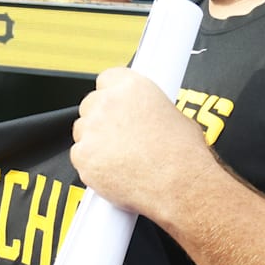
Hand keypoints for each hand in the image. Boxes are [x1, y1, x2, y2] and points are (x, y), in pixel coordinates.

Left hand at [71, 68, 219, 218]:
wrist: (181, 186)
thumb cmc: (185, 156)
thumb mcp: (176, 117)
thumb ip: (150, 109)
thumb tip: (148, 115)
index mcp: (132, 87)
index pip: (107, 79)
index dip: (112, 94)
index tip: (116, 105)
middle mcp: (108, 102)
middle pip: (90, 105)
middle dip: (101, 120)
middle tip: (120, 138)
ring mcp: (92, 129)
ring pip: (81, 131)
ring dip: (95, 142)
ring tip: (121, 159)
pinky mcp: (83, 155)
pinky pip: (79, 156)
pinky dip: (91, 166)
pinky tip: (114, 173)